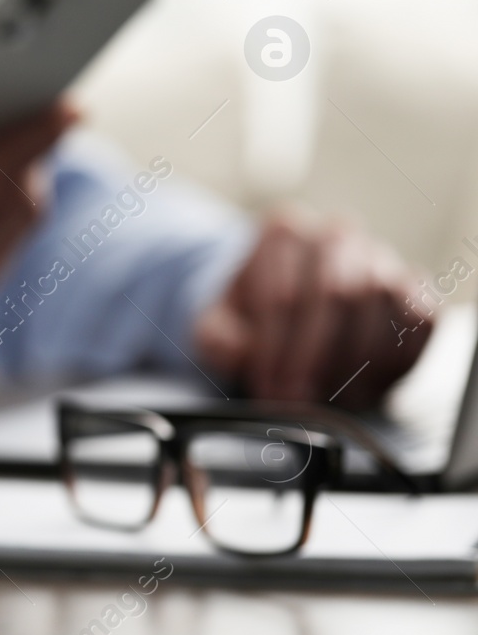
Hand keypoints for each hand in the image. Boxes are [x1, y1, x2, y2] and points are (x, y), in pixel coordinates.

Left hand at [194, 208, 432, 408]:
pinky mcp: (413, 288)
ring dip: (358, 361)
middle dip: (317, 357)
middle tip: (300, 400)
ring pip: (381, 303)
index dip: (277, 351)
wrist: (284, 313)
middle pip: (336, 295)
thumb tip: (242, 352)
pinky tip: (369, 387)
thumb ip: (218, 339)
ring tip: (332, 398)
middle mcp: (335, 236)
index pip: (282, 295)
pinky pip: (418, 321)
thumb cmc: (249, 319)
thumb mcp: (216, 328)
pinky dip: (397, 360)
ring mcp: (379, 257)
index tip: (271, 390)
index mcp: (282, 234)